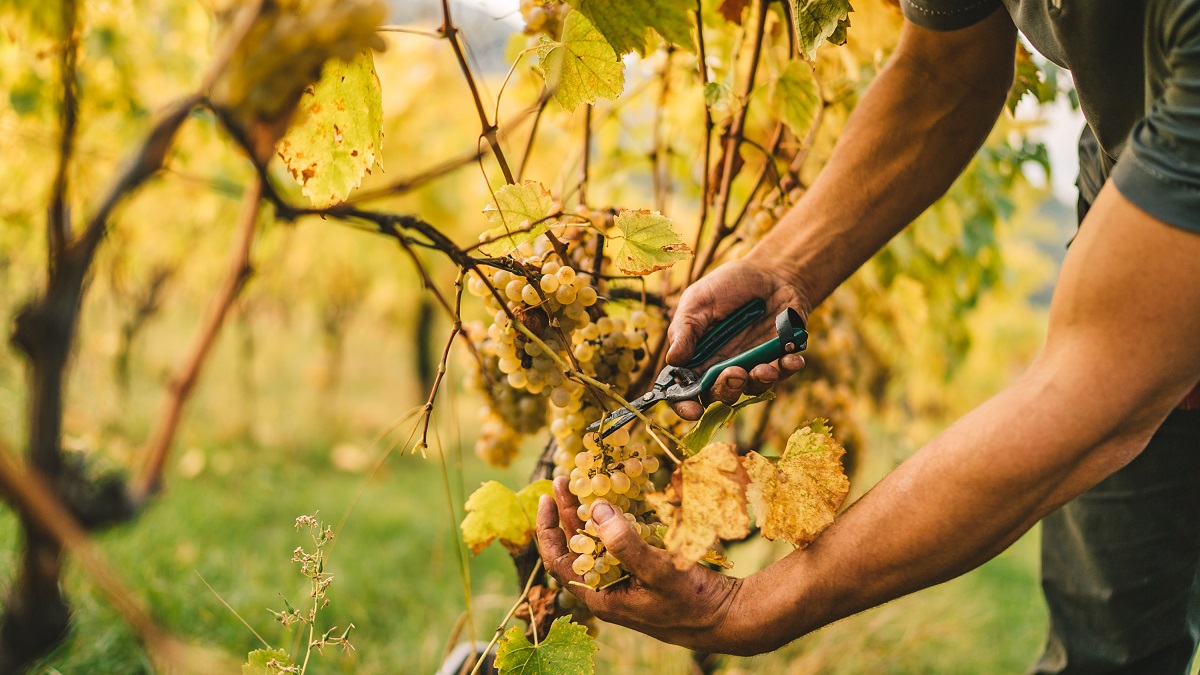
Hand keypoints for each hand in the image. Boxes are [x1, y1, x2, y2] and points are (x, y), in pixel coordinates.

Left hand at [535, 477, 761, 653]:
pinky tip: (620, 502)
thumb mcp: (656, 571)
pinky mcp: (645, 572)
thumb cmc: (690, 602)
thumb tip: (597, 508)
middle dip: (569, 513)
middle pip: (577, 546)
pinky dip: (617, 522)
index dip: (548, 530)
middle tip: (564, 480)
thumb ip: (625, 543)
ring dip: (591, 515)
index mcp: (601, 596)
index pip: (559, 561)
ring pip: (599, 543)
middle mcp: (609, 588)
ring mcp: (627, 580)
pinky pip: (622, 544)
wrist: (727, 617)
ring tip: (586, 485)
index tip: (546, 498)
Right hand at [667, 259, 809, 418]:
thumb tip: (672, 360)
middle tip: (735, 373)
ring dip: (759, 382)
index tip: (693, 410)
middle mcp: (722, 367)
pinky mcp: (778, 358)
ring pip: (752, 389)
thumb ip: (685, 330)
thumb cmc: (728, 285)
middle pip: (719, 395)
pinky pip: (782, 372)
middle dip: (727, 391)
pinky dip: (787, 368)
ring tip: (766, 367)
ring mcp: (751, 364)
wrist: (772, 272)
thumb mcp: (698, 301)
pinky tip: (791, 358)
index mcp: (697, 356)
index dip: (685, 404)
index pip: (684, 389)